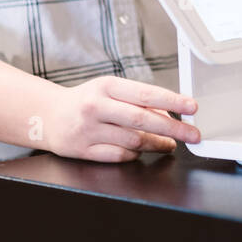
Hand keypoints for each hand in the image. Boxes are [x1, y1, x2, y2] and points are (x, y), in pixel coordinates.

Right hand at [45, 76, 199, 161]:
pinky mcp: (83, 150)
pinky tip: (140, 150)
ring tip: (169, 143)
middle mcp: (96, 107)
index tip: (192, 107)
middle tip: (192, 134)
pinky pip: (119, 155)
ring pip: (134, 141)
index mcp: (106, 86)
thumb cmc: (86, 100)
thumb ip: (137, 100)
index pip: (145, 94)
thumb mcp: (109, 90)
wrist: (48, 116)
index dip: (172, 101)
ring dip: (157, 144)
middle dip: (173, 129)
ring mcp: (88, 130)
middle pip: (143, 120)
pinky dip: (135, 154)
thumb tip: (170, 114)